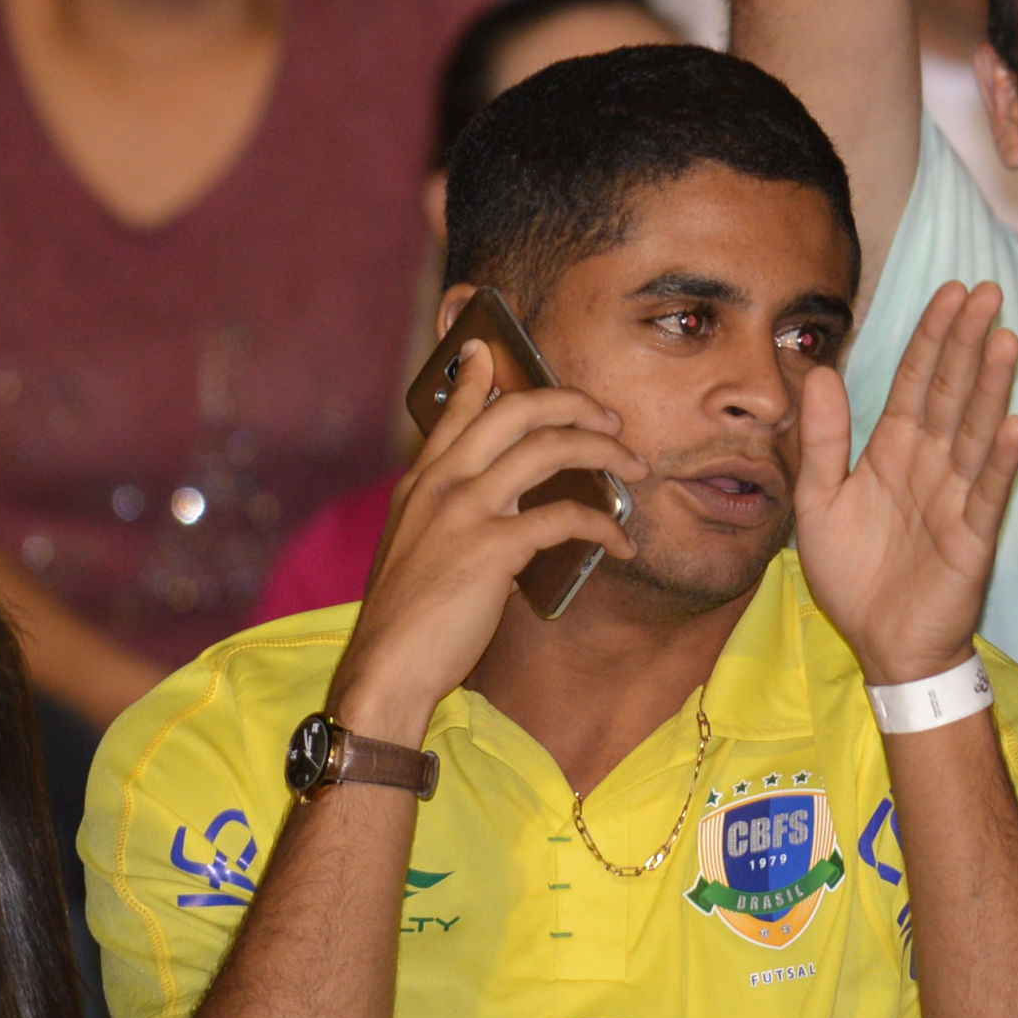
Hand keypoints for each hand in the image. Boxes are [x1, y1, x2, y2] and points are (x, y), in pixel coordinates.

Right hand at [323, 335, 646, 743]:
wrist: (386, 669)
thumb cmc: (407, 618)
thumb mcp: (415, 547)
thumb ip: (446, 513)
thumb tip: (498, 500)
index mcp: (421, 481)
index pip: (454, 409)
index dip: (478, 374)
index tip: (491, 348)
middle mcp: (441, 484)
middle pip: (516, 410)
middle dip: (573, 402)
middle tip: (607, 417)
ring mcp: (466, 511)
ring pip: (549, 447)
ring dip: (604, 452)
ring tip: (632, 467)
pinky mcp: (493, 548)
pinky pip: (566, 517)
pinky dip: (605, 525)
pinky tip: (622, 542)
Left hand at [790, 279, 1017, 692]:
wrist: (882, 646)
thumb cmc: (855, 575)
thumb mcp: (818, 501)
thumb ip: (821, 439)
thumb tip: (819, 372)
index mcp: (893, 450)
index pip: (914, 381)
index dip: (931, 337)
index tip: (949, 292)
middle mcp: (929, 463)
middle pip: (950, 392)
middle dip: (966, 342)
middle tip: (987, 292)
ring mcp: (955, 497)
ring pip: (974, 431)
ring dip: (990, 387)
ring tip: (1004, 340)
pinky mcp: (972, 536)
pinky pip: (988, 492)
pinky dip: (1000, 460)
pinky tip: (1014, 425)